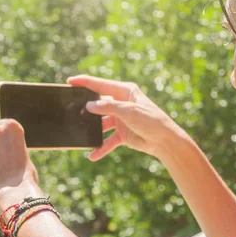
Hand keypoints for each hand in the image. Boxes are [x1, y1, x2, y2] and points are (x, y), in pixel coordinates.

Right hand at [67, 75, 186, 160]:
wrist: (165, 141)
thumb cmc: (151, 121)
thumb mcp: (129, 111)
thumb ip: (108, 107)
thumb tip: (89, 105)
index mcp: (125, 92)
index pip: (101, 85)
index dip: (85, 82)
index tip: (70, 81)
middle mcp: (121, 104)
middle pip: (98, 104)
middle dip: (86, 109)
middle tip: (71, 110)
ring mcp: (120, 119)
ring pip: (101, 124)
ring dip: (93, 131)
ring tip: (82, 134)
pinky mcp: (122, 134)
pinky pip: (107, 140)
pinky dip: (101, 147)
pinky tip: (93, 155)